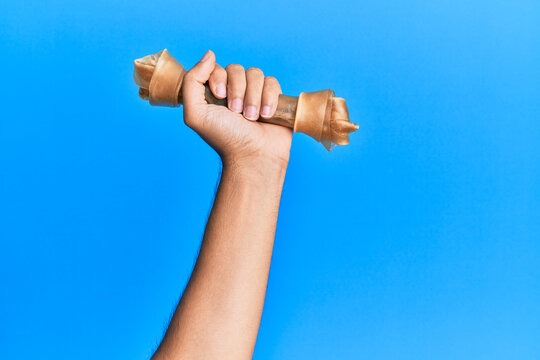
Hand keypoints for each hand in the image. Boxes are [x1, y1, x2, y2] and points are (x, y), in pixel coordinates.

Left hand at [182, 50, 292, 169]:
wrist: (253, 156)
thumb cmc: (224, 138)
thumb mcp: (195, 113)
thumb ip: (192, 81)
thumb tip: (210, 54)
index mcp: (215, 92)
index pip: (217, 67)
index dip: (219, 78)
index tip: (219, 97)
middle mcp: (234, 90)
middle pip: (237, 68)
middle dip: (237, 90)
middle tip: (236, 113)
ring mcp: (255, 93)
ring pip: (256, 74)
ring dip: (253, 97)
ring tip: (252, 118)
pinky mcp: (273, 98)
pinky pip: (272, 82)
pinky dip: (269, 98)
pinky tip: (267, 116)